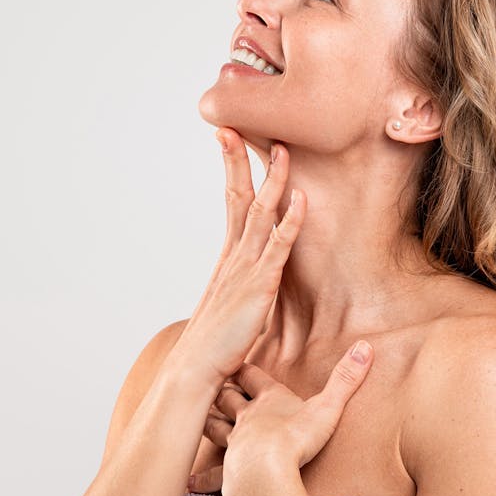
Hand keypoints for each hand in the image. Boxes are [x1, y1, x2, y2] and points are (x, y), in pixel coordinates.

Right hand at [168, 127, 305, 383]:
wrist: (195, 371)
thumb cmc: (212, 344)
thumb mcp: (228, 306)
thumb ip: (238, 287)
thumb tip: (244, 282)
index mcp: (228, 257)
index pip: (230, 202)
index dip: (232, 170)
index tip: (229, 140)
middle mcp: (235, 256)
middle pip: (238, 197)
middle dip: (240, 160)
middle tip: (237, 125)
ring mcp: (246, 268)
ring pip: (261, 213)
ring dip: (273, 180)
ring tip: (281, 150)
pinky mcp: (260, 286)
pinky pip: (279, 246)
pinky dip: (291, 220)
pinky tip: (300, 199)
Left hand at [186, 340, 374, 495]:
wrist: (265, 472)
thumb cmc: (296, 438)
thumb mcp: (328, 406)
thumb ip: (346, 378)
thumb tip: (366, 346)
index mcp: (268, 399)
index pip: (252, 376)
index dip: (244, 366)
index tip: (235, 355)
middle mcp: (246, 417)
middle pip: (228, 397)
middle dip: (220, 389)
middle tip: (211, 381)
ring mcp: (234, 443)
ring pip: (214, 427)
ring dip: (207, 420)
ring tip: (198, 416)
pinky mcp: (229, 470)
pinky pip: (213, 473)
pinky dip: (202, 476)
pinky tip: (189, 480)